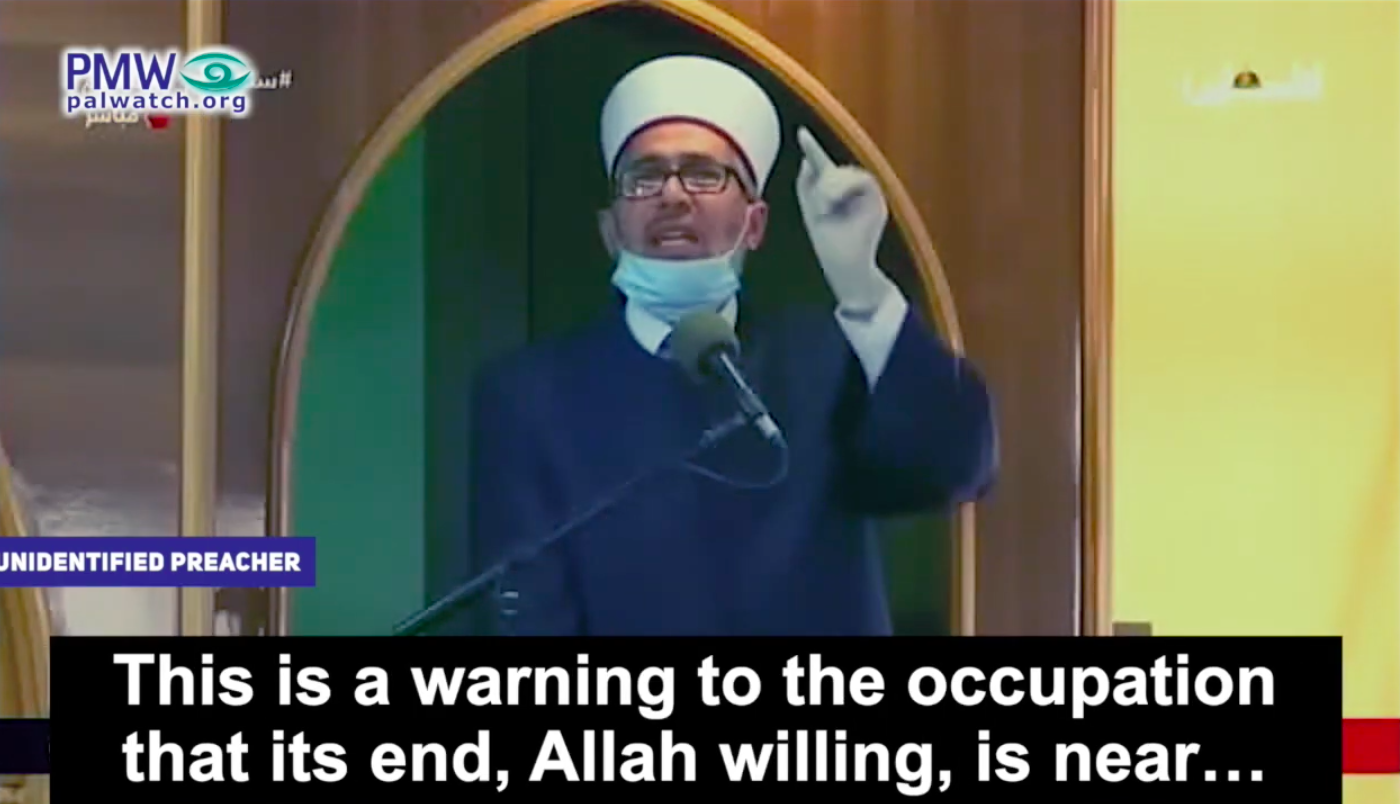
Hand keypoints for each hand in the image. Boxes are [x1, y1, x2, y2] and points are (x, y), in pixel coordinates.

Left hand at [795, 126, 891, 313]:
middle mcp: (852, 191)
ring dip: (830, 189)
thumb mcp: (809, 211)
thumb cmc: (827, 244)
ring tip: (826, 209)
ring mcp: (866, 194)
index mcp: (835, 193)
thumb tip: (807, 160)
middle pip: (834, 169)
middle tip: (820, 208)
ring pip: (845, 173)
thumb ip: (806, 185)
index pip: (823, 166)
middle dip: (822, 185)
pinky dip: (844, 189)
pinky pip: (861, 179)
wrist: (843, 265)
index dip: (813, 149)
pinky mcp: (877, 199)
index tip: (801, 133)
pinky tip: (835, 204)